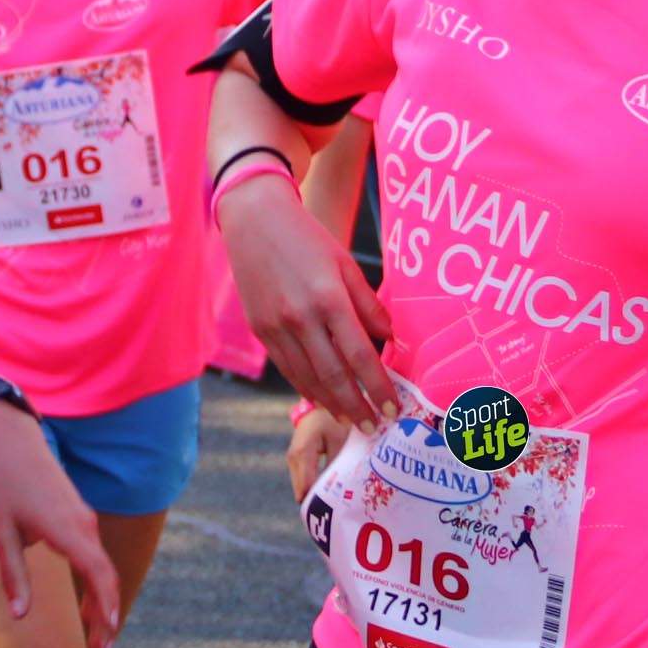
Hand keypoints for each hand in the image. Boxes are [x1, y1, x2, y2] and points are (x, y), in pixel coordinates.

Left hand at [0, 400, 118, 647]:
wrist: (13, 442)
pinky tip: (89, 605)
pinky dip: (96, 583)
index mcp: (67, 530)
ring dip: (101, 601)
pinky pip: (94, 556)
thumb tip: (20, 616)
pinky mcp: (79, 518)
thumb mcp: (1, 533)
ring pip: (101, 567)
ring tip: (95, 636)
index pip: (98, 574)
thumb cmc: (3, 486)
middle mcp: (83, 525)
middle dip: (106, 616)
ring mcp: (84, 520)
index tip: (107, 635)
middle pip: (105, 576)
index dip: (105, 607)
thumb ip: (13, 575)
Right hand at [222, 175, 393, 430]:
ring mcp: (276, 327)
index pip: (359, 355)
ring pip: (308, 379)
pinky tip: (323, 399)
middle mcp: (300, 317)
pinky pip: (288, 368)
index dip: (378, 386)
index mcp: (328, 298)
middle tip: (376, 427)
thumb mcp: (345, 264)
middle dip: (358, 406)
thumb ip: (368, 304)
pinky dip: (307, 388)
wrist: (253, 220)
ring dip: (332, 405)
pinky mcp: (261, 330)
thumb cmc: (306, 238)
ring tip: (352, 420)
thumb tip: (390, 340)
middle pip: (334, 376)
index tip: (393, 407)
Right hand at [287, 404, 350, 504]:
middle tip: (338, 512)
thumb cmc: (333, 420)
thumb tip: (338, 491)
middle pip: (302, 491)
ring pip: (301, 488)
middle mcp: (293, 458)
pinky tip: (329, 492)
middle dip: (318, 501)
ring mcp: (291, 460)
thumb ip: (337, 465)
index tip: (335, 512)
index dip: (319, 502)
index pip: (306, 486)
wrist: (319, 407)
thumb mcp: (339, 441)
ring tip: (336, 504)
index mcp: (303, 451)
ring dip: (316, 495)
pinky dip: (314, 488)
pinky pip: (303, 481)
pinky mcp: (295, 461)